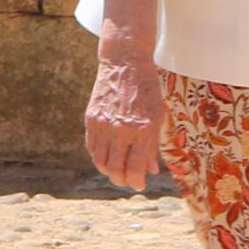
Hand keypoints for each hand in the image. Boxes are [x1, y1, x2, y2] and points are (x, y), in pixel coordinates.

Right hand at [85, 27, 162, 190]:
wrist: (125, 64)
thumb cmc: (146, 90)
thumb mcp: (157, 117)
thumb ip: (152, 145)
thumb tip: (151, 171)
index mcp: (143, 130)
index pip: (136, 168)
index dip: (137, 182)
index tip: (139, 184)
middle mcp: (122, 129)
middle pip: (116, 170)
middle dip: (122, 180)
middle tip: (127, 181)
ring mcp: (104, 124)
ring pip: (100, 161)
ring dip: (109, 171)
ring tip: (117, 170)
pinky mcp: (91, 119)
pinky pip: (92, 147)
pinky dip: (98, 157)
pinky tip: (107, 156)